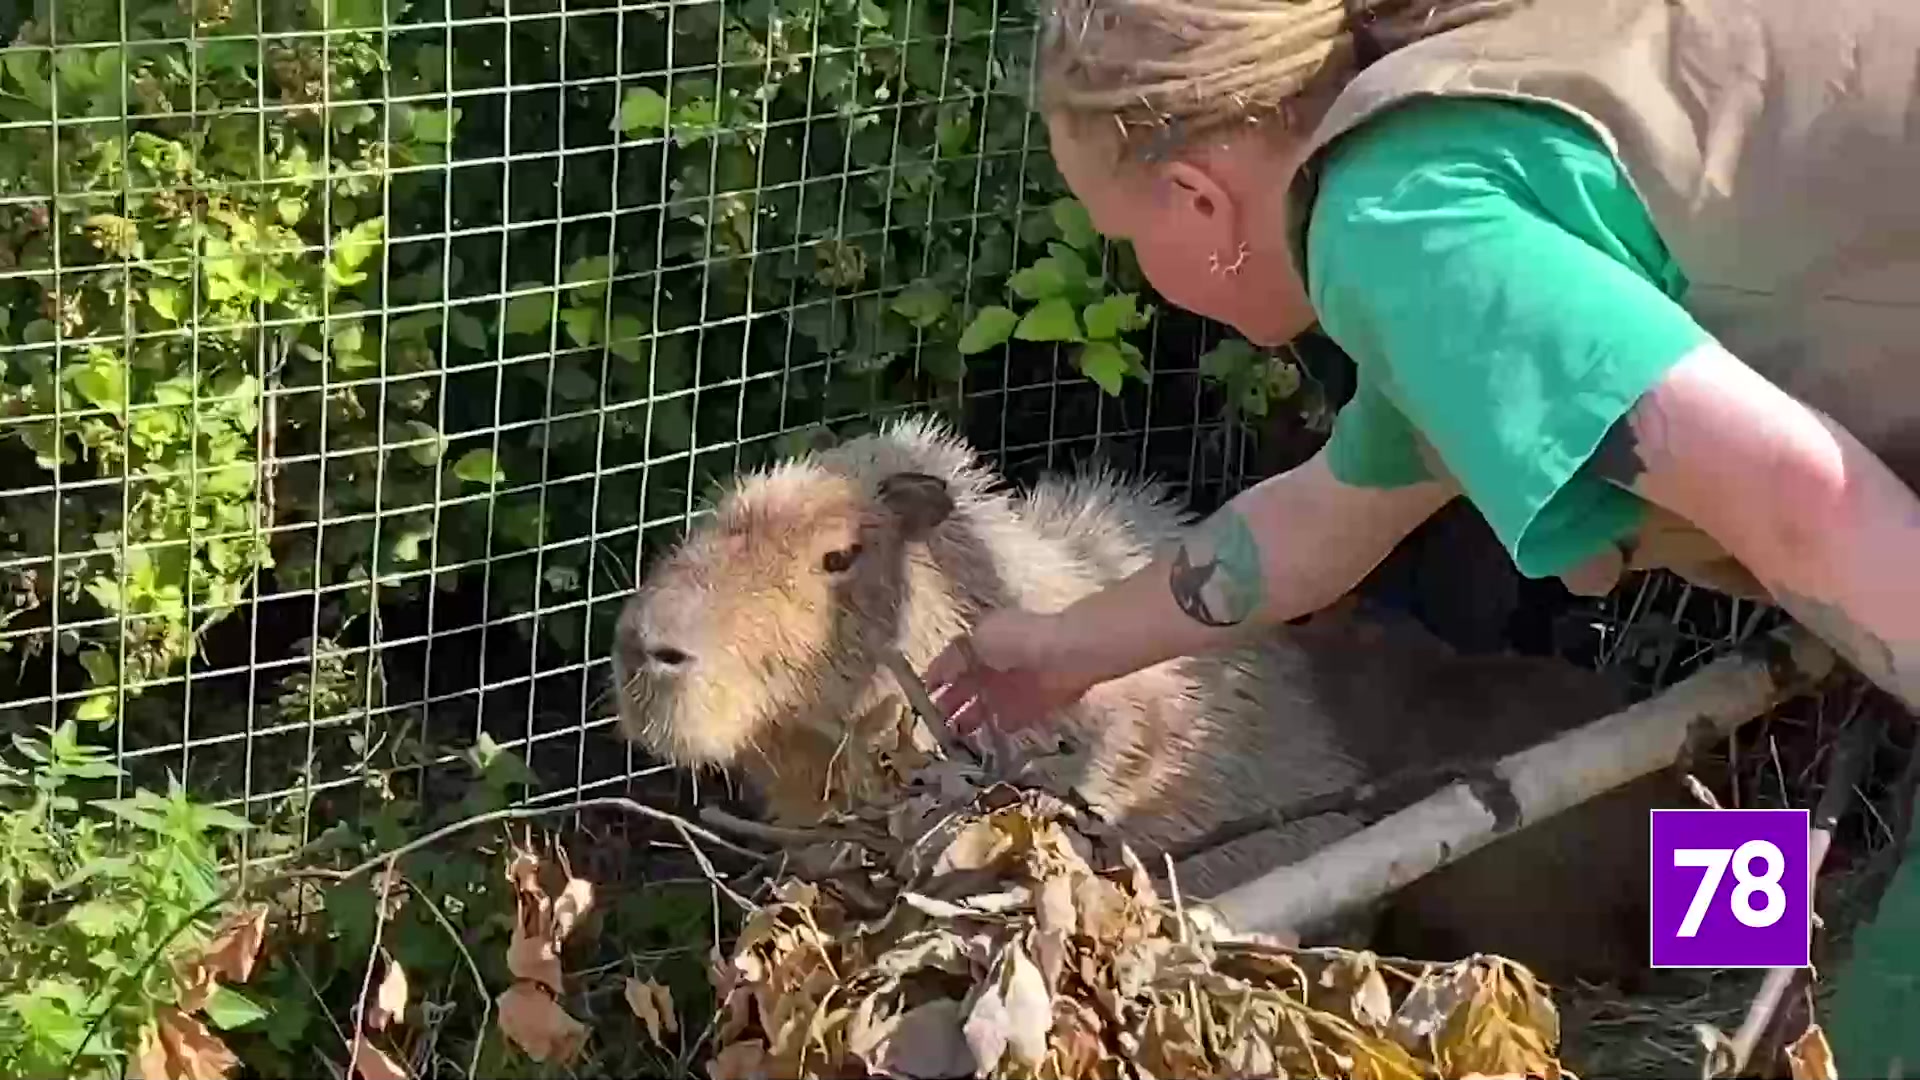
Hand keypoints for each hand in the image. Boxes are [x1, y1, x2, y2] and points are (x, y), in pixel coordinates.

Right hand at [923, 608, 1100, 736]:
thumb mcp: (977, 641)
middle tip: (936, 724)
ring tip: (955, 738)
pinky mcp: (1033, 706)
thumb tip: (933, 678)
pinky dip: (999, 728)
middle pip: (967, 688)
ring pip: (985, 707)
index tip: (923, 698)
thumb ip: (953, 661)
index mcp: (980, 643)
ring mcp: (1014, 687)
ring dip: (970, 720)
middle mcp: (995, 665)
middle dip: (950, 705)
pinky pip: (1010, 720)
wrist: (1065, 654)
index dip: (937, 680)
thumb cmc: (1016, 641)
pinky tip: (984, 739)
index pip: (952, 664)